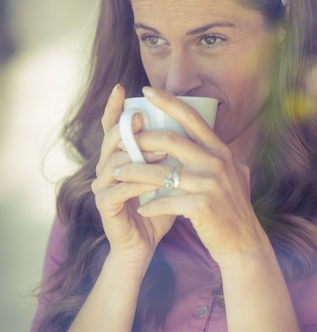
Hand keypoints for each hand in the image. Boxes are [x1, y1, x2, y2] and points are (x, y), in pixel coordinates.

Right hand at [91, 85, 174, 267]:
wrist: (146, 243)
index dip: (114, 107)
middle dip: (130, 129)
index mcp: (120, 156)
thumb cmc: (160, 206)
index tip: (122, 88)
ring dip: (139, 156)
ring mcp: (102, 185)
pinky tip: (155, 181)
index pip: (113, 126)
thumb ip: (175, 153)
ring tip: (161, 153)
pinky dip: (138, 183)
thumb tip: (198, 125)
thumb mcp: (169, 175)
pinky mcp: (104, 205)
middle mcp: (105, 167)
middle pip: (110, 139)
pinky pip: (118, 189)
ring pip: (115, 162)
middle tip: (147, 121)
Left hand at [113, 88, 264, 263]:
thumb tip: (203, 137)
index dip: (169, 102)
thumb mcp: (234, 174)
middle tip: (120, 141)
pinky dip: (150, 205)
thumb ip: (218, 156)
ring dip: (135, 172)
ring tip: (117, 173)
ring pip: (162, 172)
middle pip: (172, 140)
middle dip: (141, 139)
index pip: (192, 118)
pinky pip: (166, 201)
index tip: (146, 91)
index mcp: (221, 151)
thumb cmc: (232, 209)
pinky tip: (140, 208)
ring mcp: (211, 184)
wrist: (243, 243)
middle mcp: (218, 162)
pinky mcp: (203, 206)